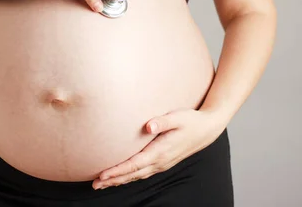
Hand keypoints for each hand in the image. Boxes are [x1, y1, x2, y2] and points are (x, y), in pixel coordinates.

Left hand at [92, 109, 226, 189]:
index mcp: (160, 152)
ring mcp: (162, 164)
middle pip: (132, 174)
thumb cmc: (191, 120)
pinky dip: (129, 177)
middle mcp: (160, 161)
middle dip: (113, 180)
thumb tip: (148, 126)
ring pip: (137, 176)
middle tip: (95, 185)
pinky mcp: (163, 162)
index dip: (117, 170)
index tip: (102, 174)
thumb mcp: (178, 117)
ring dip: (119, 180)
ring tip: (102, 184)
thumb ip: (162, 121)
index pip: (134, 164)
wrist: (207, 129)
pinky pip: (142, 173)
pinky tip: (121, 177)